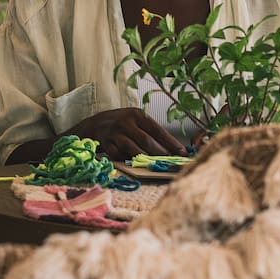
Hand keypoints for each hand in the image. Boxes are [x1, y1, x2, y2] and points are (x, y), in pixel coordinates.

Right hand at [68, 107, 189, 159]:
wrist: (96, 124)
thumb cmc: (123, 124)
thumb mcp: (136, 121)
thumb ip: (152, 132)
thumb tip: (174, 148)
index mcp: (137, 114)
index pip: (158, 130)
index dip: (171, 142)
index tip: (183, 153)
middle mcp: (126, 122)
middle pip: (147, 141)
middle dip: (160, 153)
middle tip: (170, 162)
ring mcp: (115, 133)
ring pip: (133, 149)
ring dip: (145, 159)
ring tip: (155, 164)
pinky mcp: (106, 143)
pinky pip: (119, 155)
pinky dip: (127, 160)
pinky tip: (133, 162)